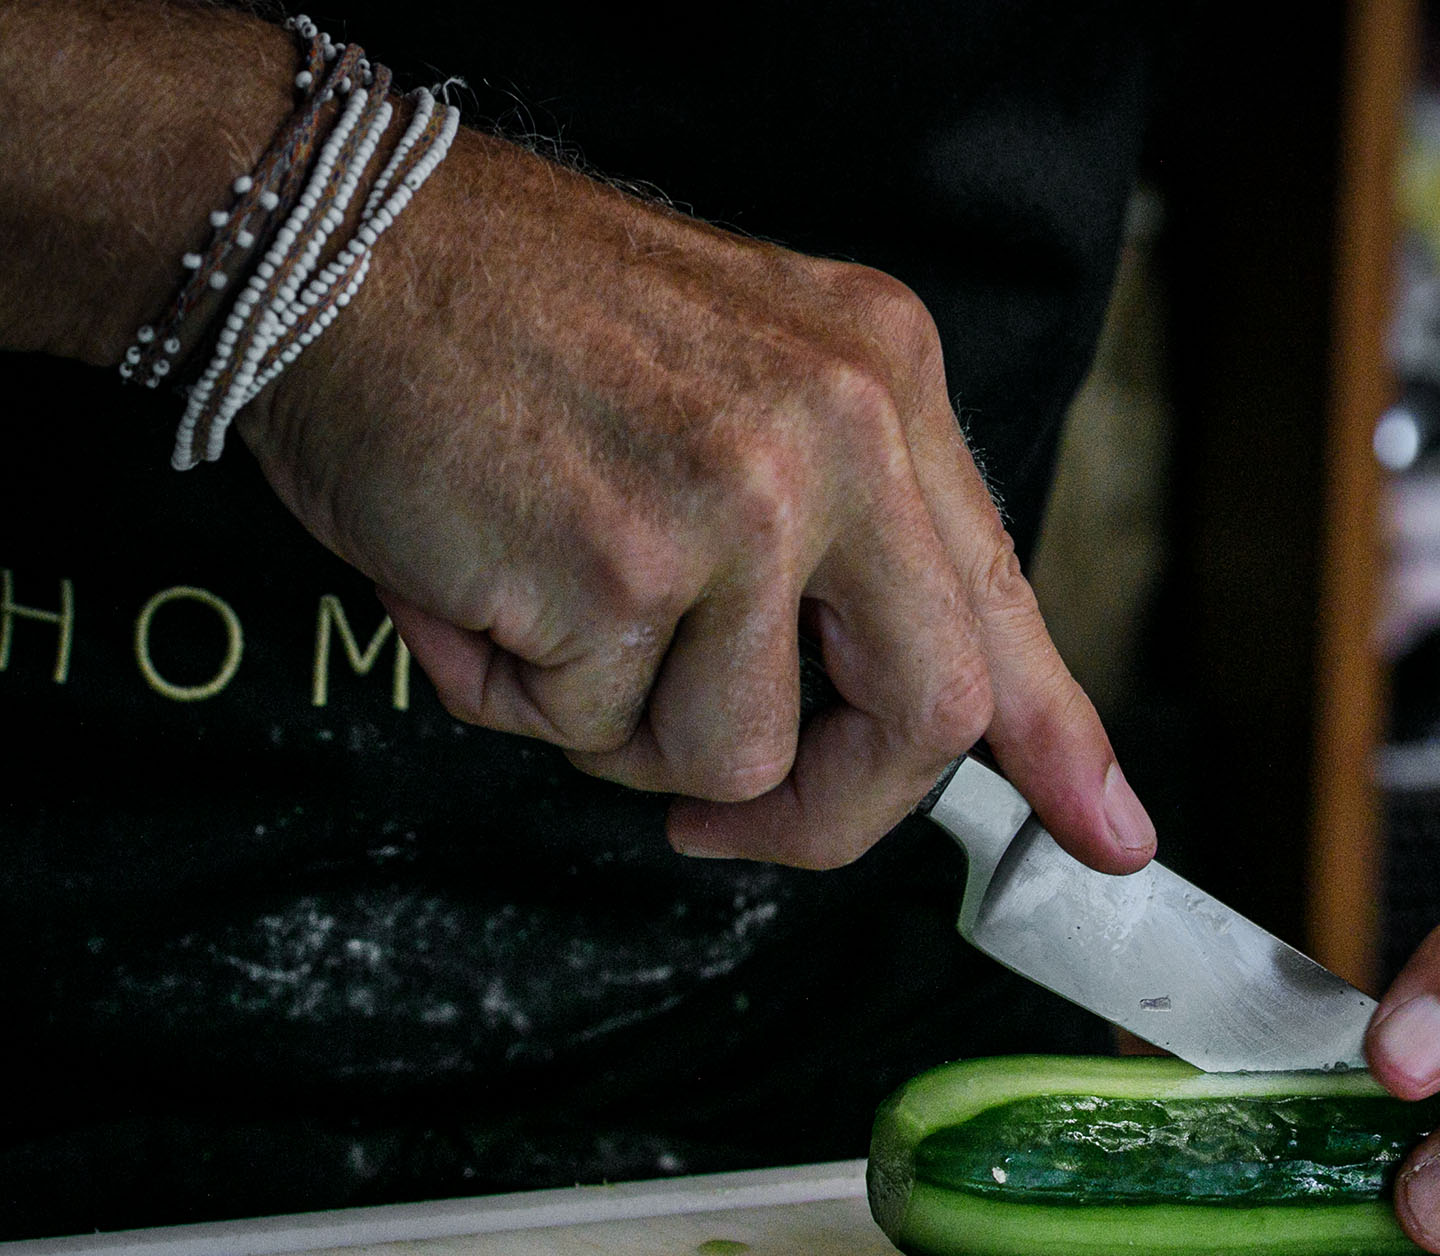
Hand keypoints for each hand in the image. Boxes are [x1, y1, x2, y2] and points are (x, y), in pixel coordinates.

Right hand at [240, 130, 1152, 874]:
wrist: (330, 237)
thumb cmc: (507, 327)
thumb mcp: (732, 385)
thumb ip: (834, 541)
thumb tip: (915, 720)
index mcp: (881, 379)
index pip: (999, 595)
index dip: (1058, 738)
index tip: (1109, 834)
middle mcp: (841, 431)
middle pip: (927, 714)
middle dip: (827, 811)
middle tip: (728, 821)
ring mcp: (744, 501)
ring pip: (736, 753)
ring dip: (620, 729)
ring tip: (543, 600)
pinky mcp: (626, 569)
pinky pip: (597, 732)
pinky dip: (516, 694)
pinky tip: (474, 581)